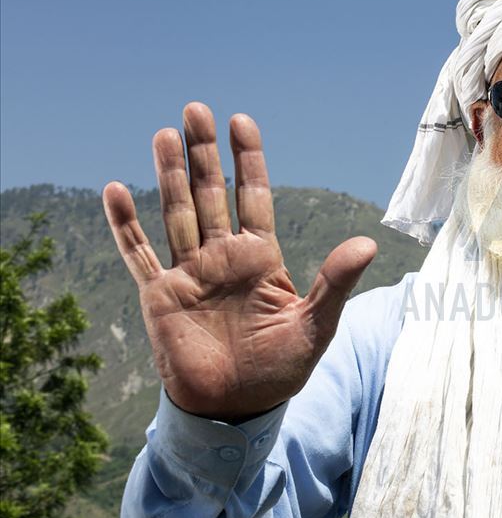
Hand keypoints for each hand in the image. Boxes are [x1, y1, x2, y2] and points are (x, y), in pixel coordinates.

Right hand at [102, 102, 375, 420]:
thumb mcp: (316, 324)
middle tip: (196, 109)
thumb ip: (336, 281)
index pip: (253, 196)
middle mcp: (222, 257)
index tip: (242, 122)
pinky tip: (116, 190)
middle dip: (203, 154)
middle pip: (210, 194)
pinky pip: (138, 254)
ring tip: (165, 133)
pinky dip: (125, 224)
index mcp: (260, 257)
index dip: (247, 160)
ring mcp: (189, 274)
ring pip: (176, 213)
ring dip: (168, 175)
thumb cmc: (281, 368)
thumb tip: (370, 243)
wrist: (238, 409)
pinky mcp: (159, 296)